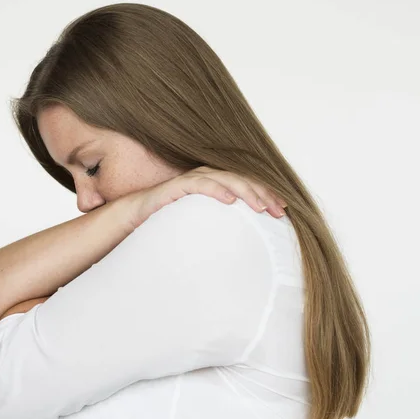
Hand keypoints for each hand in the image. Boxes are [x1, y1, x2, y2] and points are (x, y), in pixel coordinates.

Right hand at [125, 165, 287, 229]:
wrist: (137, 214)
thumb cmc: (170, 219)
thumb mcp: (202, 222)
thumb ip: (221, 225)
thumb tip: (245, 242)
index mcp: (216, 183)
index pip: (247, 185)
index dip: (266, 195)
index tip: (282, 211)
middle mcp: (207, 176)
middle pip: (242, 180)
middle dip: (263, 194)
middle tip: (279, 211)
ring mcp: (193, 179)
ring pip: (226, 179)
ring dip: (246, 191)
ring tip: (260, 207)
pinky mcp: (178, 186)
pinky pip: (201, 184)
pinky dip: (217, 190)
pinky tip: (230, 201)